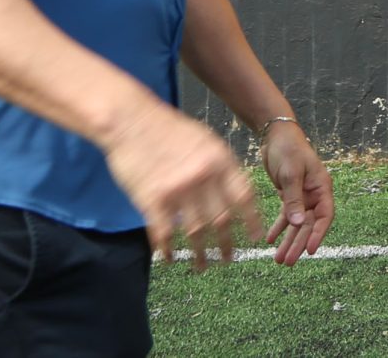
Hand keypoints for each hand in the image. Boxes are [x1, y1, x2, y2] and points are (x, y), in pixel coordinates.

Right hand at [102, 100, 261, 269]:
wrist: (131, 120)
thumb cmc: (168, 129)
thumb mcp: (205, 139)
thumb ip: (219, 165)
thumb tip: (232, 189)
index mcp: (220, 160)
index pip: (244, 197)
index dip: (252, 220)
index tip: (256, 238)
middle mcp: (203, 177)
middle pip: (222, 220)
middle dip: (227, 244)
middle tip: (229, 259)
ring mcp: (178, 190)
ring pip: (195, 231)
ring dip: (200, 253)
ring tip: (202, 266)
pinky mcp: (152, 200)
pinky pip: (163, 232)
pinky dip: (167, 249)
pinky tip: (168, 258)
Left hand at [259, 121, 334, 264]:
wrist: (276, 135)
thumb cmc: (288, 149)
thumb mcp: (291, 173)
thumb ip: (294, 199)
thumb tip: (298, 223)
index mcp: (322, 187)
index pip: (325, 215)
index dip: (319, 234)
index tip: (311, 251)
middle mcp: (314, 194)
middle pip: (308, 224)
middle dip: (298, 244)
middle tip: (287, 262)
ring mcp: (302, 195)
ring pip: (296, 223)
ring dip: (288, 240)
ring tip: (278, 259)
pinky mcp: (289, 194)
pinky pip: (286, 215)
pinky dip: (279, 227)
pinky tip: (270, 240)